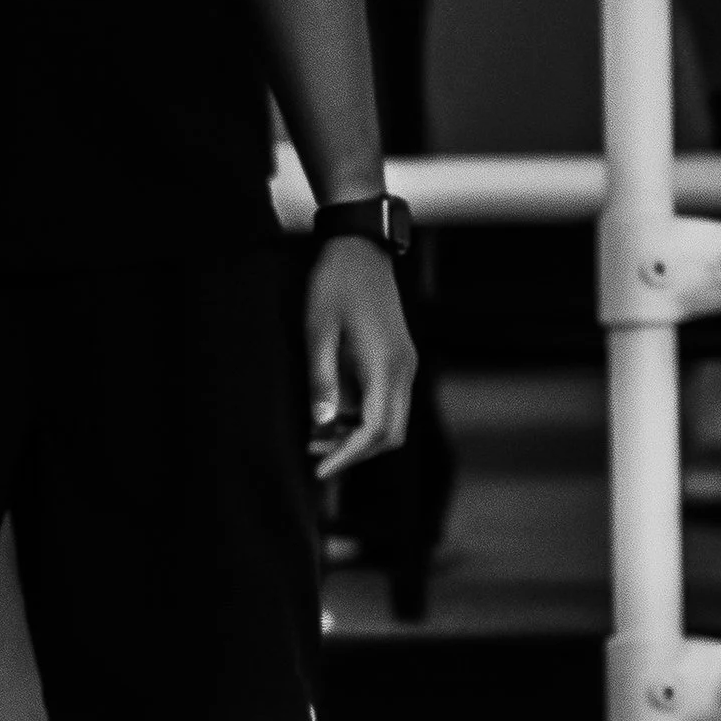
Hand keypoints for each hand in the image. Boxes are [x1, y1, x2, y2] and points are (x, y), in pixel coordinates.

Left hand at [306, 240, 414, 479]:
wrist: (360, 248)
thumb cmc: (334, 285)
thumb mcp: (318, 332)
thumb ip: (321, 380)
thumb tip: (322, 425)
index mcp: (385, 365)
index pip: (374, 431)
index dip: (347, 456)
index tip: (319, 471)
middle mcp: (403, 369)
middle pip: (390, 435)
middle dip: (355, 452)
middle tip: (316, 457)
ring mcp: (405, 364)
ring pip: (391, 421)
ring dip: (359, 436)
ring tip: (317, 437)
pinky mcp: (399, 358)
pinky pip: (388, 402)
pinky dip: (364, 418)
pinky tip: (333, 414)